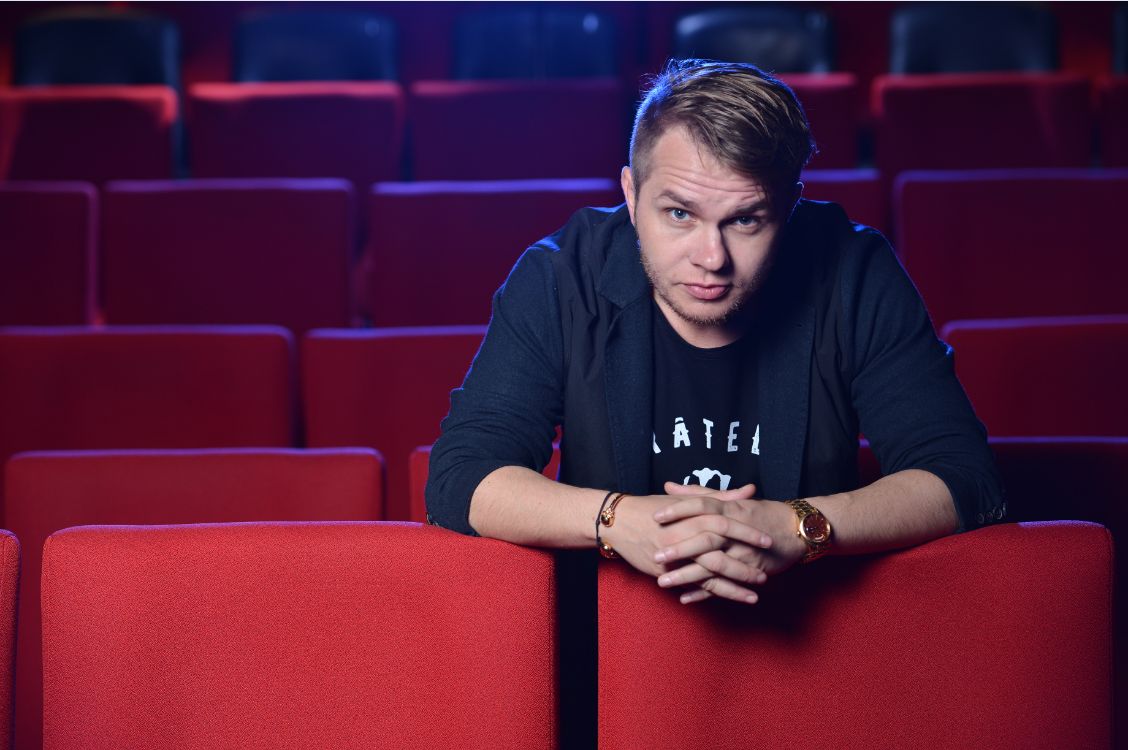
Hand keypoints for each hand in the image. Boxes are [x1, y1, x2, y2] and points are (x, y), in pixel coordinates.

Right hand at [600, 484, 773, 604]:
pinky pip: (691, 585)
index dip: (747, 533)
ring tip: (753, 595)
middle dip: (744, 567)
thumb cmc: (655, 507)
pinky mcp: (665, 571)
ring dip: (732, 586)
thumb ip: (721, 496)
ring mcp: (674, 556)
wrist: (620, 522)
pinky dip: (708, 594)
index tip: (767, 541)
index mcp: (692, 516)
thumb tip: (750, 490)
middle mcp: (684, 536)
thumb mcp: (688, 500)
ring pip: (708, 574)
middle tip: (765, 575)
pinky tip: (726, 600)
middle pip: (720, 553)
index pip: (726, 524)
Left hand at [653, 482, 806, 603]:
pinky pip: (725, 584)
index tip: (656, 516)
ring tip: (663, 582)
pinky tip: (684, 597)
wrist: (794, 530)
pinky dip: (705, 593)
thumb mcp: (730, 499)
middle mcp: (735, 531)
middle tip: (656, 556)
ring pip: (713, 566)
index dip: (678, 510)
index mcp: (730, 509)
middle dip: (680, 549)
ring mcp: (743, 553)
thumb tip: (669, 486)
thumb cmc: (760, 512)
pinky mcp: (750, 571)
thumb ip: (698, 493)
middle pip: (705, 539)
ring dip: (687, 576)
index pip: (701, 506)